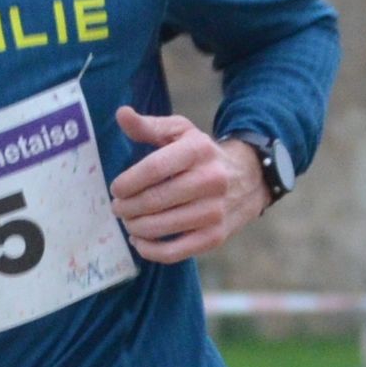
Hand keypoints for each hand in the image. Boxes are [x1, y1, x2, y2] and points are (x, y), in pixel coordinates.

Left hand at [109, 108, 270, 263]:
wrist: (249, 178)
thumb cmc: (203, 155)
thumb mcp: (181, 133)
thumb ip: (148, 126)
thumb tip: (121, 114)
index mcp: (198, 151)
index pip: (155, 168)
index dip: (128, 181)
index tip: (116, 188)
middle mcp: (211, 181)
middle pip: (155, 200)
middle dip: (127, 207)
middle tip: (118, 207)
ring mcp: (214, 212)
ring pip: (161, 227)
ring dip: (135, 227)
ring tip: (128, 220)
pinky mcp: (215, 237)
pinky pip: (174, 252)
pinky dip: (150, 250)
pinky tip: (140, 241)